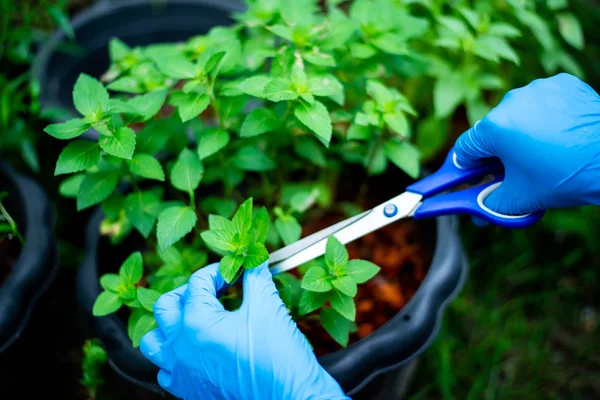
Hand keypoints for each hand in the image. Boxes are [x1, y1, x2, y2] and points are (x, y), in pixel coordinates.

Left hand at [140, 262, 348, 399]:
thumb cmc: (279, 356)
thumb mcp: (268, 308)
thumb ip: (256, 277)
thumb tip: (254, 257)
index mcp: (196, 322)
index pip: (198, 282)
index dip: (219, 271)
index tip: (237, 271)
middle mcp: (180, 347)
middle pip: (166, 306)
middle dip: (188, 292)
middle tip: (213, 290)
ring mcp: (181, 372)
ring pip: (155, 341)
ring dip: (171, 325)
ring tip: (195, 318)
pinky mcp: (188, 391)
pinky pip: (166, 370)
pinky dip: (176, 355)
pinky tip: (198, 350)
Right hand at [455, 73, 599, 214]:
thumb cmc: (566, 178)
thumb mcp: (520, 198)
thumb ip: (489, 204)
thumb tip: (476, 212)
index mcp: (494, 127)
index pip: (464, 148)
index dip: (465, 167)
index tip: (471, 177)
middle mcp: (511, 101)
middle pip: (491, 130)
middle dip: (497, 152)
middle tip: (511, 172)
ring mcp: (538, 89)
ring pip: (517, 114)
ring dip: (520, 133)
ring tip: (541, 154)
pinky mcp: (562, 84)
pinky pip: (542, 102)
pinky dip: (544, 117)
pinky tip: (557, 135)